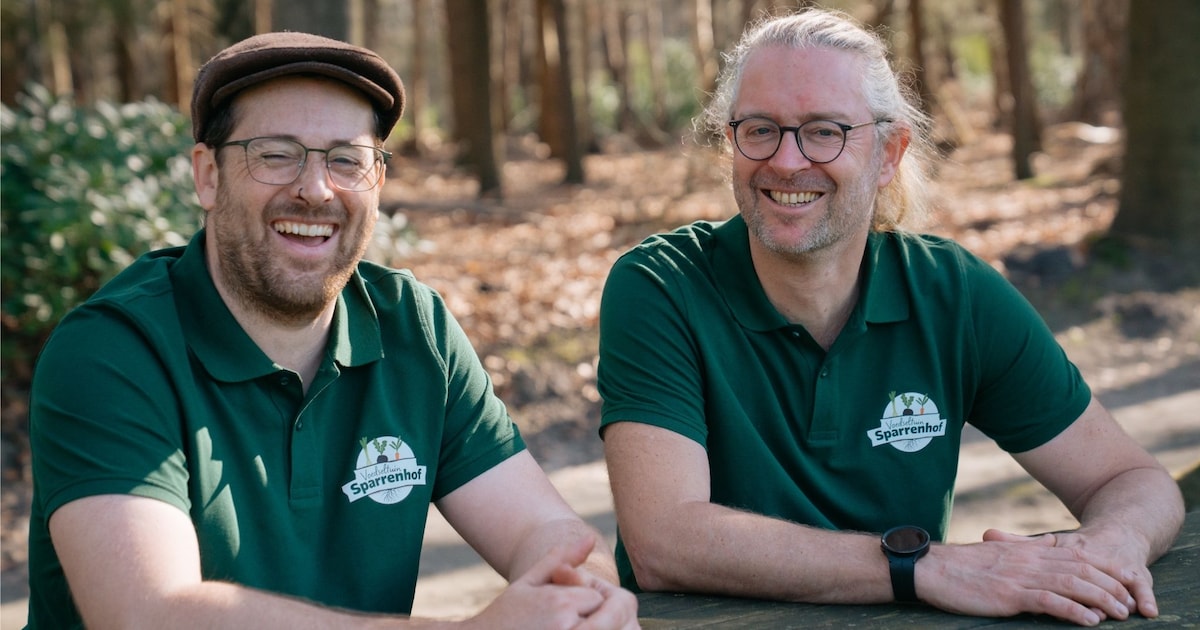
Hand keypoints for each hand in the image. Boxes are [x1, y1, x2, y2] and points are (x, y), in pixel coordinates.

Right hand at [468, 536, 638, 629]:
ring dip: (591, 624)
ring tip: (563, 622)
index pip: (597, 598)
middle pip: (605, 618)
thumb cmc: (504, 615)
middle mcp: (566, 626)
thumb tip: (590, 538)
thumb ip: (560, 559)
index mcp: (560, 602)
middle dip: (593, 617)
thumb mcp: (528, 582)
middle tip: (567, 618)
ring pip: (601, 629)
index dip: (584, 602)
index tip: (563, 608)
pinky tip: (562, 629)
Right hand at [917, 532, 1137, 626]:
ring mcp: (1019, 577)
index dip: (1104, 569)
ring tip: (1119, 614)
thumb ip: (1029, 548)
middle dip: (1110, 586)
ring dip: (1100, 599)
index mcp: (1027, 551)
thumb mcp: (1000, 552)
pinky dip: (1073, 611)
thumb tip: (1054, 543)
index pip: (1076, 556)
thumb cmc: (961, 566)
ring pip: (1071, 584)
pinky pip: (1049, 601)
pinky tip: (1089, 621)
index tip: (1124, 581)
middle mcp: (1028, 561)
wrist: (931, 568)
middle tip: (1130, 603)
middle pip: (1080, 569)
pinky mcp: (1009, 594)